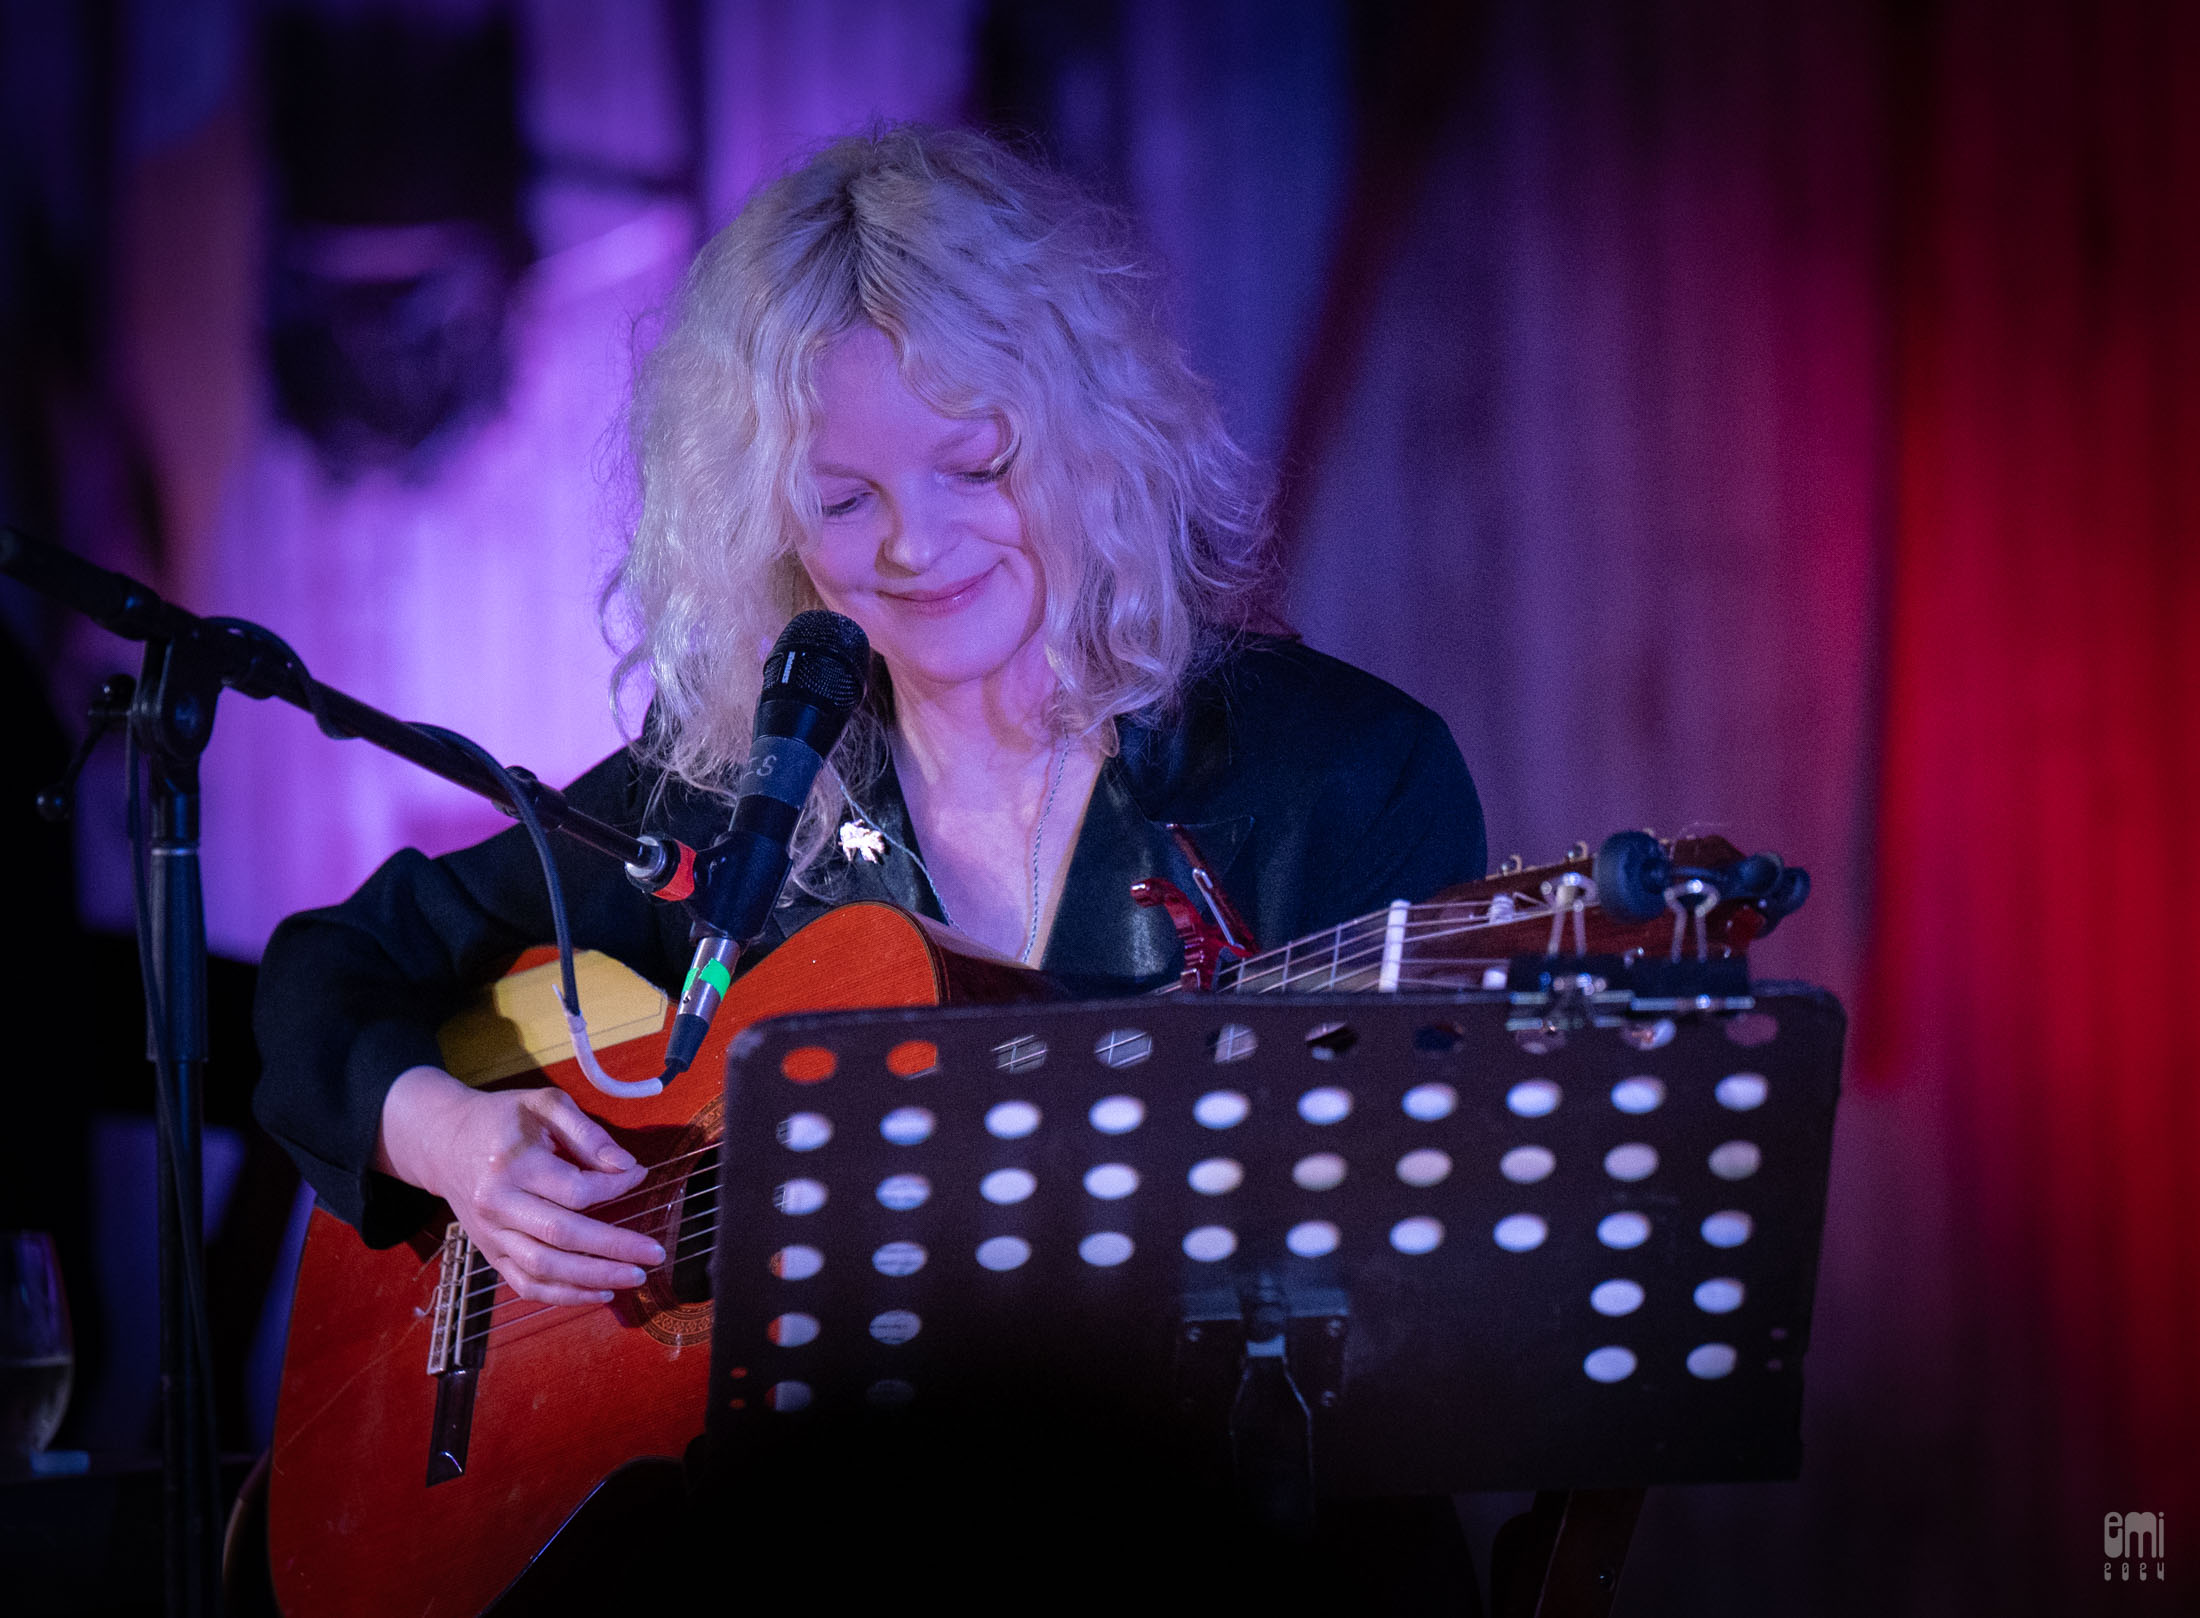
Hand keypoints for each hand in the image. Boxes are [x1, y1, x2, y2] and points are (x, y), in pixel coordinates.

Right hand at [375, 1066, 662, 1304]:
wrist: (444, 1141)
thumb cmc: (503, 1119)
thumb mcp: (545, 1105)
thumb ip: (588, 1134)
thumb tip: (627, 1166)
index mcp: (513, 1164)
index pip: (574, 1189)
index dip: (614, 1187)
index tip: (640, 1176)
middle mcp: (498, 1205)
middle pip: (562, 1236)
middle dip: (614, 1248)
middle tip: (655, 1253)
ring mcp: (490, 1235)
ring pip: (544, 1268)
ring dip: (593, 1278)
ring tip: (636, 1277)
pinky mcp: (489, 1254)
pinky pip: (526, 1284)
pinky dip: (564, 1296)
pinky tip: (599, 1293)